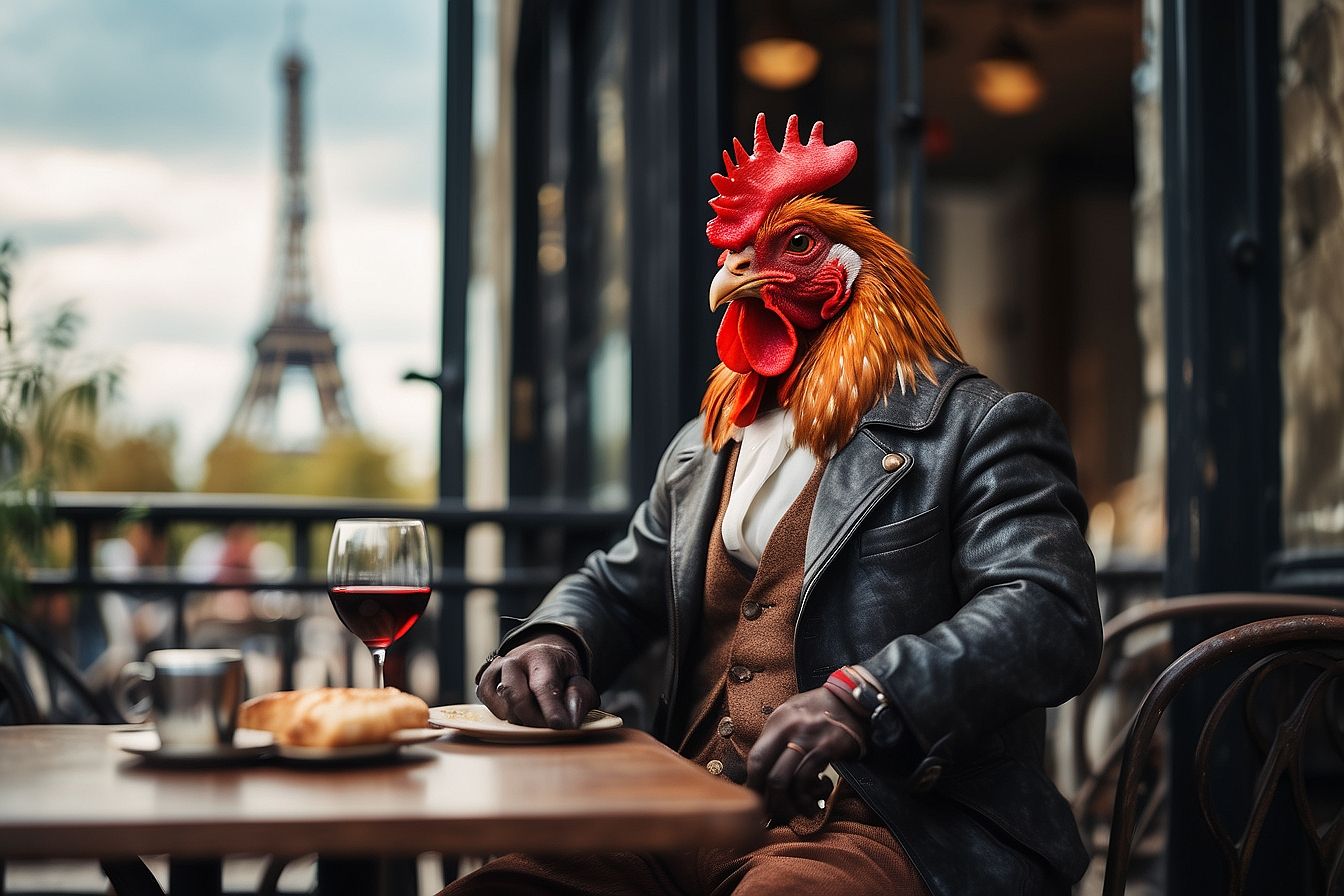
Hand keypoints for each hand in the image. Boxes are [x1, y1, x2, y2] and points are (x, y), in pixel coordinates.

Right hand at [476, 633, 598, 728]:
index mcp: (541, 656)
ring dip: (522, 720)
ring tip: (537, 717)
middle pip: (518, 698)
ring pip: (503, 707)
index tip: (561, 726)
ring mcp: (495, 671)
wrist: (538, 655)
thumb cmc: (560, 672)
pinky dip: (506, 717)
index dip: (552, 708)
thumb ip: (579, 697)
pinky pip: (491, 709)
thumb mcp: (577, 678)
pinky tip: (519, 713)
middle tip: (550, 728)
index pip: (544, 685)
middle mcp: (514, 660)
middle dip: (535, 720)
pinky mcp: (484, 684)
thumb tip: (570, 720)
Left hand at [745, 686, 866, 819]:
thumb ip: (777, 740)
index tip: (757, 801)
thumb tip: (763, 774)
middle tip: (773, 814)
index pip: (755, 758)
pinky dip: (807, 798)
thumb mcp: (793, 716)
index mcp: (778, 721)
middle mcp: (789, 728)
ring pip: (783, 780)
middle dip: (767, 800)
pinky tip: (813, 802)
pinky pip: (807, 779)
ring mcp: (807, 737)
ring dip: (787, 805)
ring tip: (795, 812)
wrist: (853, 700)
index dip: (753, 785)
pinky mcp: (827, 748)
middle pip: (765, 772)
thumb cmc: (821, 711)